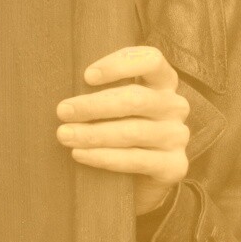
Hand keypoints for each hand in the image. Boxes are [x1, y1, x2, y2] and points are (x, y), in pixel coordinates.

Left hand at [55, 45, 190, 214]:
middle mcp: (175, 106)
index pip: (151, 60)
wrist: (138, 181)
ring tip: (64, 135)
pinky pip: (136, 159)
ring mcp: (177, 136)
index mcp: (164, 82)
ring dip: (94, 133)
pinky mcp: (175, 166)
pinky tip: (80, 154)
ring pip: (133, 131)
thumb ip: (102, 91)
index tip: (87, 76)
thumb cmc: (119, 131)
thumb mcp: (115, 106)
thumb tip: (64, 83)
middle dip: (94, 105)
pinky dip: (104, 157)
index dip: (120, 65)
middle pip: (136, 99)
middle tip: (62, 111)